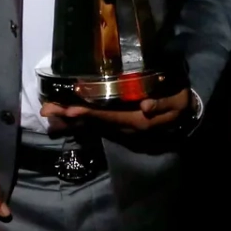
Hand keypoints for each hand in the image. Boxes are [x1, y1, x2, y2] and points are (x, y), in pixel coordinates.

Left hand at [40, 88, 193, 133]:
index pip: (108, 116)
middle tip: (45, 110)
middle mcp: (124, 127)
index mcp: (137, 121)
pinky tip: (64, 116)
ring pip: (91, 125)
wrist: (184, 115)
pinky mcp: (118, 125)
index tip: (70, 108)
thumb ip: (163, 105)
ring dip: (69, 119)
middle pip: (93, 122)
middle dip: (69, 116)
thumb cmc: (180, 103)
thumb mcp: (178, 102)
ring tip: (48, 113)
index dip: (88, 112)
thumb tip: (145, 107)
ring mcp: (120, 128)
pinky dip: (78, 120)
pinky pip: (95, 124)